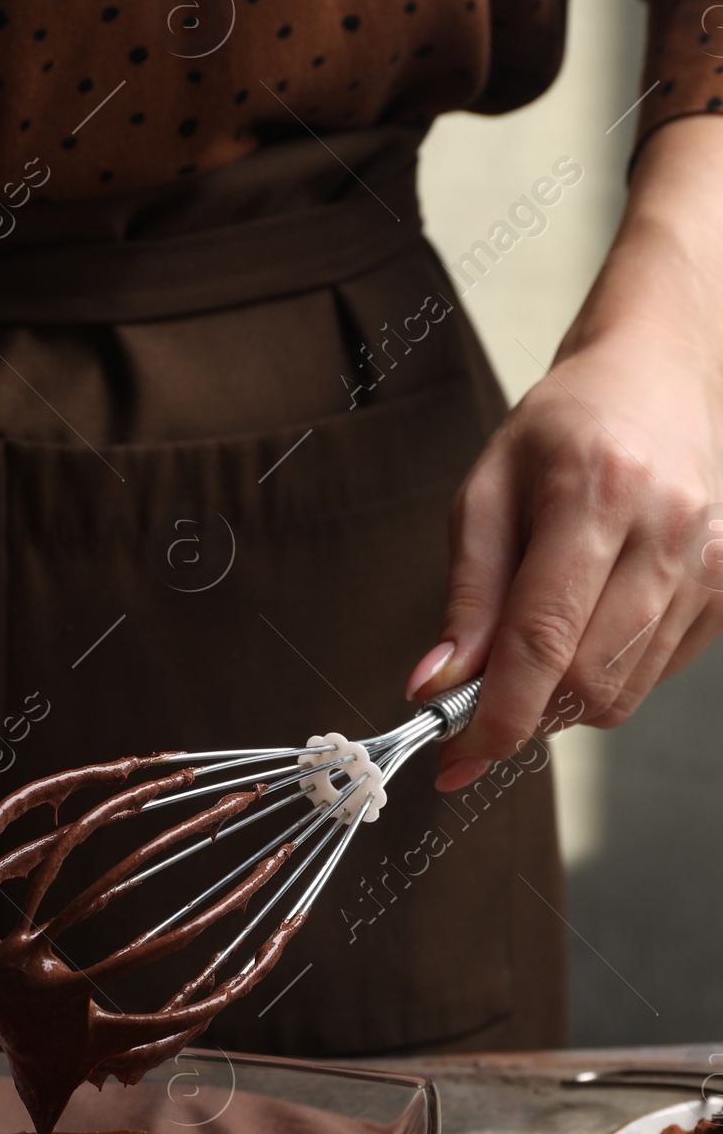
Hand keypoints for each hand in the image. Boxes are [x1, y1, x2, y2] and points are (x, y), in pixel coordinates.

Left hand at [408, 116, 722, 783]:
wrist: (661, 374)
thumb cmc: (563, 428)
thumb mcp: (487, 489)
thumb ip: (466, 593)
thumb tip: (437, 685)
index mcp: (595, 491)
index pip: (542, 636)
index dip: (495, 715)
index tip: (455, 759)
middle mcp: (667, 528)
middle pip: (588, 677)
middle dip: (524, 714)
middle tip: (477, 709)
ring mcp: (711, 559)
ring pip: (625, 689)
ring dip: (562, 700)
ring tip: (531, 656)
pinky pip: (657, 672)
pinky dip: (608, 677)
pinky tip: (588, 629)